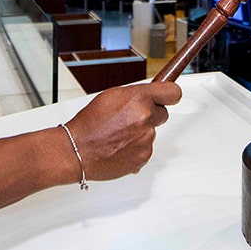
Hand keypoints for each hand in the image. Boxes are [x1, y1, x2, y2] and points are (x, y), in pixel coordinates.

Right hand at [63, 82, 181, 181]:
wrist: (77, 150)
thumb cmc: (89, 124)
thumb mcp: (112, 96)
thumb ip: (135, 95)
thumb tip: (150, 95)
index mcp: (139, 99)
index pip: (173, 93)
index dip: (169, 94)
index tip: (168, 96)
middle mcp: (146, 118)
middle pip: (162, 114)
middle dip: (151, 114)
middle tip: (131, 118)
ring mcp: (146, 139)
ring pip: (151, 132)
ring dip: (140, 132)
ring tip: (119, 134)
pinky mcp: (144, 157)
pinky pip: (146, 148)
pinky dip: (136, 147)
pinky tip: (120, 145)